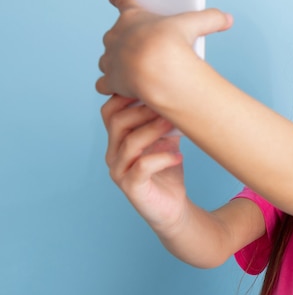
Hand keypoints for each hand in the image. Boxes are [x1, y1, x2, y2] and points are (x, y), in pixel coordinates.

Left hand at [96, 0, 232, 99]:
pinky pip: (105, 83)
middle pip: (114, 34)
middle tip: (139, 48)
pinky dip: (112, 86)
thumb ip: (209, 19)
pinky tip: (122, 89)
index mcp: (132, 16)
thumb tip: (227, 18)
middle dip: (123, 39)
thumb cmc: (169, 44)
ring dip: (116, 62)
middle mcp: (116, 35)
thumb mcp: (193, 25)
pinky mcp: (110, 80)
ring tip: (132, 70)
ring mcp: (110, 58)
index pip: (122, 2)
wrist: (154, 71)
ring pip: (108, 58)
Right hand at [101, 94, 188, 234]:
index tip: (153, 87)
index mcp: (117, 139)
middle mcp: (113, 154)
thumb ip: (166, 118)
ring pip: (130, 142)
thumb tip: (180, 91)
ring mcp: (119, 171)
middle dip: (143, 109)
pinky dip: (162, 157)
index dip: (127, 95)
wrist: (172, 207)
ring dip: (154, 129)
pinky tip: (179, 156)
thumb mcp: (167, 138)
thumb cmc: (167, 170)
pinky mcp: (132, 188)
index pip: (110, 110)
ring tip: (175, 125)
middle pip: (116, 121)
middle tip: (168, 104)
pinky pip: (142, 167)